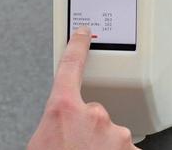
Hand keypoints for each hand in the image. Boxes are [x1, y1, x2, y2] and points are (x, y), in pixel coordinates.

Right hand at [28, 27, 137, 149]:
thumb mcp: (41, 141)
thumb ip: (58, 124)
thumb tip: (64, 125)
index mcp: (62, 109)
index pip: (70, 67)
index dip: (78, 47)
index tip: (85, 33)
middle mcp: (93, 114)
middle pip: (93, 113)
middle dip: (86, 130)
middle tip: (73, 149)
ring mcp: (115, 133)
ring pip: (110, 133)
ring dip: (101, 146)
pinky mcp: (130, 149)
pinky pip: (124, 149)